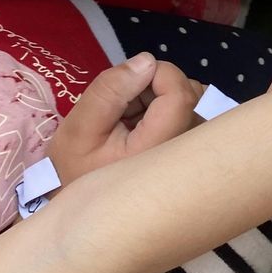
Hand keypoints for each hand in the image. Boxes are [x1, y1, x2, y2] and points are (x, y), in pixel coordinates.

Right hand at [48, 52, 202, 184]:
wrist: (85, 212)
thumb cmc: (77, 172)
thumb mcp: (79, 130)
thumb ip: (109, 91)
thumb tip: (147, 60)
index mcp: (159, 151)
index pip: (181, 93)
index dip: (159, 74)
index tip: (128, 84)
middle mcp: (187, 153)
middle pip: (191, 93)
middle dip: (157, 86)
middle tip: (123, 108)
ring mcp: (194, 154)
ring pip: (192, 99)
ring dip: (161, 98)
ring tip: (129, 121)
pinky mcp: (193, 153)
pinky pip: (190, 113)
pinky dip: (166, 111)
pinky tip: (142, 128)